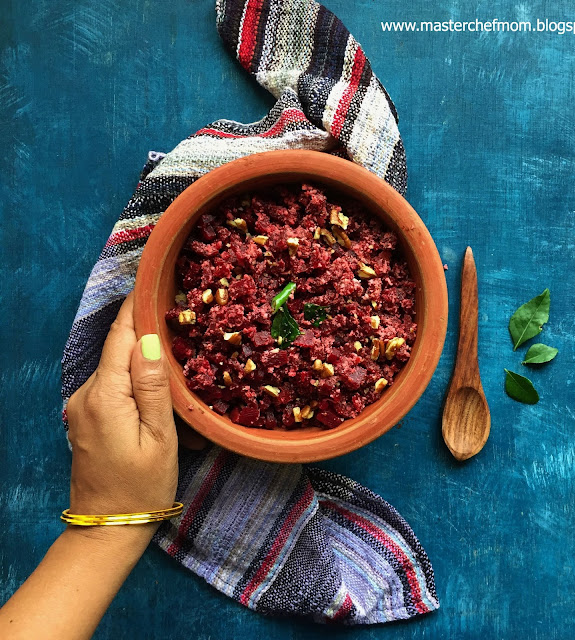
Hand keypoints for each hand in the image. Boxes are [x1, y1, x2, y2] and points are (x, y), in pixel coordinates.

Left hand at [65, 293, 178, 522]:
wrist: (108, 527)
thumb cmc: (143, 484)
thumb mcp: (159, 436)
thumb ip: (152, 386)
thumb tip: (148, 340)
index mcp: (105, 395)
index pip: (120, 337)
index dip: (136, 307)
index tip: (153, 279)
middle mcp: (86, 393)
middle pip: (117, 348)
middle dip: (144, 328)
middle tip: (177, 309)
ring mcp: (82, 405)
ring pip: (116, 366)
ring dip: (141, 355)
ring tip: (174, 344)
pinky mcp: (87, 415)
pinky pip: (113, 384)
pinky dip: (133, 376)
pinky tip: (156, 381)